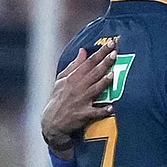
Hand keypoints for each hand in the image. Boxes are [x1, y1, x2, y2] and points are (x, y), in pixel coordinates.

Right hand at [41, 41, 116, 157]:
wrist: (52, 121)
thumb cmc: (58, 98)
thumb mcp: (61, 80)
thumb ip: (74, 65)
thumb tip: (83, 51)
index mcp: (73, 78)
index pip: (89, 62)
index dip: (100, 53)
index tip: (111, 44)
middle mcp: (78, 87)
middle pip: (94, 73)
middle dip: (104, 62)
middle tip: (115, 53)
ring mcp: (81, 100)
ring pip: (95, 89)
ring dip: (104, 82)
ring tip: (113, 75)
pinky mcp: (83, 114)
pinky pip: (95, 112)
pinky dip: (102, 110)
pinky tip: (111, 108)